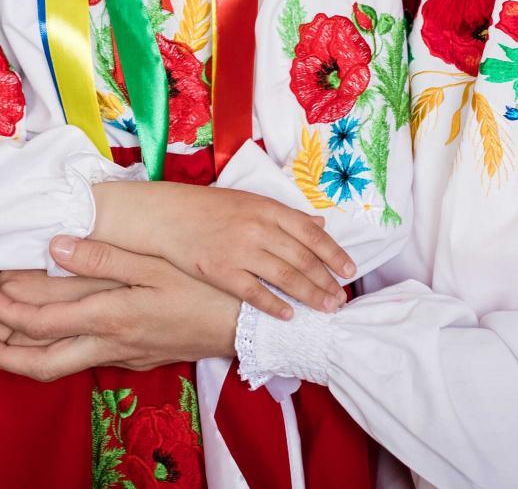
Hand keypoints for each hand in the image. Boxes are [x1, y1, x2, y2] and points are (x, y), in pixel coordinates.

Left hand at [0, 237, 239, 380]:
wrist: (243, 327)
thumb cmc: (202, 290)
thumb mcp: (154, 263)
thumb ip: (102, 255)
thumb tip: (57, 243)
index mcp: (110, 314)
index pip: (42, 321)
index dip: (6, 313)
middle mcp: (108, 342)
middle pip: (40, 361)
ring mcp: (120, 355)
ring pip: (57, 367)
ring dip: (19, 357)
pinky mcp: (131, 360)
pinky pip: (79, 361)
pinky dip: (49, 353)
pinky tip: (42, 340)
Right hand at [92, 180, 350, 319]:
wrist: (168, 215)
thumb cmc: (209, 208)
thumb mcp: (250, 202)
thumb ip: (285, 215)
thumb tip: (320, 222)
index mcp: (268, 208)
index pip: (311, 233)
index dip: (334, 253)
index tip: (350, 270)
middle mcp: (258, 228)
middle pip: (303, 258)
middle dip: (326, 281)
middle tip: (341, 298)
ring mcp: (240, 250)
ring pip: (285, 277)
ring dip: (309, 295)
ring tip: (325, 308)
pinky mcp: (221, 271)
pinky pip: (254, 292)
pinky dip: (274, 305)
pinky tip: (288, 315)